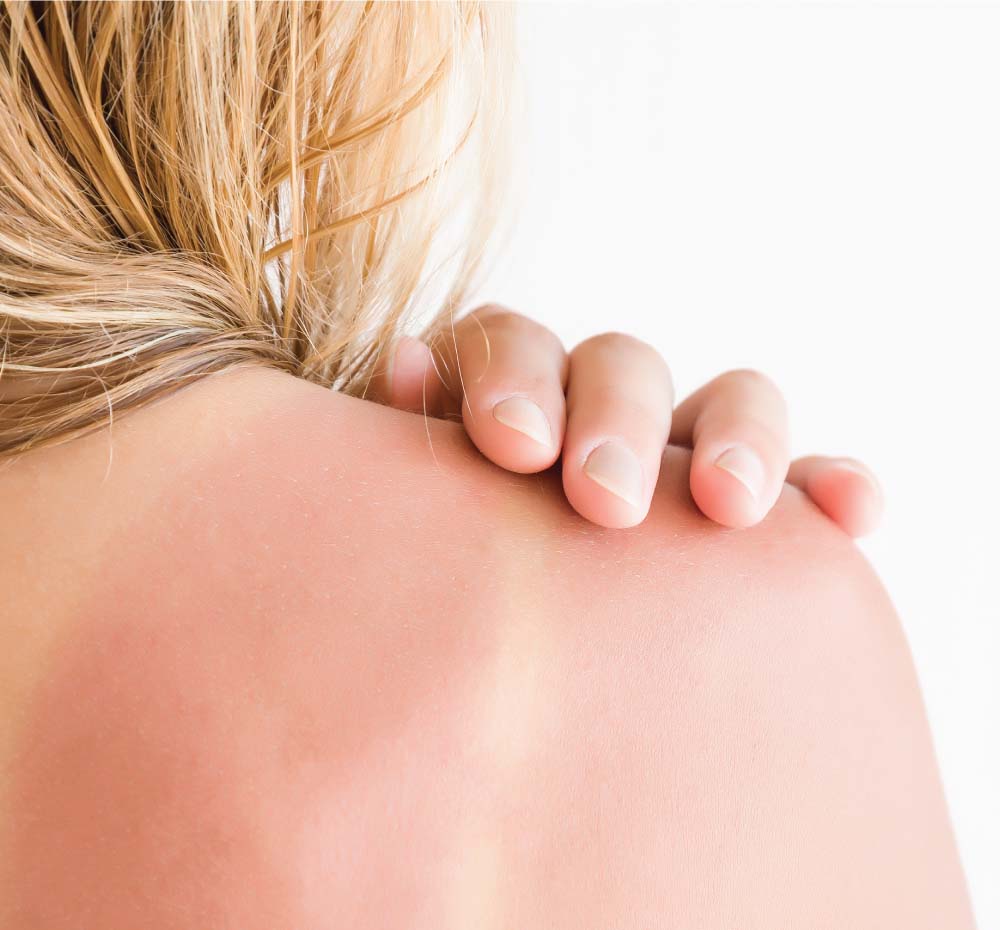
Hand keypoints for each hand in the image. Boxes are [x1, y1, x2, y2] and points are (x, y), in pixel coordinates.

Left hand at [369, 305, 882, 533]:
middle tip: (606, 499)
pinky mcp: (756, 504)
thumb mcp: (404, 515)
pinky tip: (852, 511)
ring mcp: (682, 452)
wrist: (492, 669)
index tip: (517, 446)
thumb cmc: (436, 577)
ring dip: (738, 438)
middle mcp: (599, 409)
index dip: (514, 375)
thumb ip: (403, 444)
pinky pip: (808, 482)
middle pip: (621, 367)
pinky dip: (829, 486)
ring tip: (731, 504)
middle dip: (618, 421)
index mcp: (508, 397)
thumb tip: (406, 362)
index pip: (510, 344)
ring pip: (730, 401)